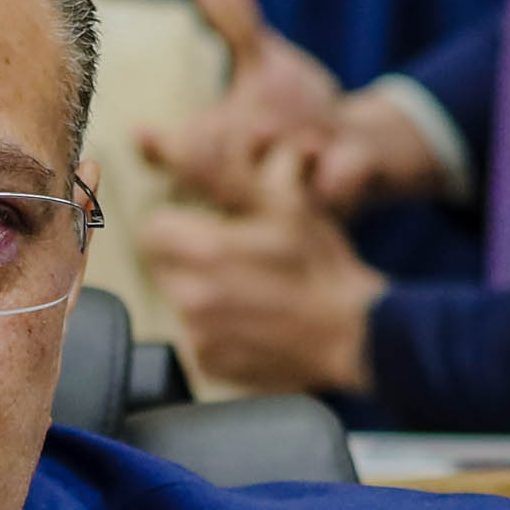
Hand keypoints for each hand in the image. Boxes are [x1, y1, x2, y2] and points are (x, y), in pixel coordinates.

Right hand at [134, 0, 447, 217]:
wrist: (355, 151)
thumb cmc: (292, 110)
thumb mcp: (263, 60)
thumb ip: (233, 21)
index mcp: (207, 151)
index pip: (169, 153)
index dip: (156, 149)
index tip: (143, 134)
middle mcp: (235, 186)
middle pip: (207, 180)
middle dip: (209, 163)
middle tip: (236, 125)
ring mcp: (277, 203)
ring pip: (263, 190)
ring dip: (273, 159)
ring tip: (295, 136)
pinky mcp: (324, 208)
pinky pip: (323, 191)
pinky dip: (328, 169)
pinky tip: (325, 149)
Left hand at [142, 141, 388, 395]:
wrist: (355, 335)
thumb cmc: (322, 267)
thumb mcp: (285, 203)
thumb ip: (232, 175)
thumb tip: (193, 144)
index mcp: (206, 250)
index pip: (154, 230)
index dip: (178, 224)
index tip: (204, 229)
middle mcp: (192, 297)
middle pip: (164, 269)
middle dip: (189, 262)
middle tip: (236, 263)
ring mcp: (199, 337)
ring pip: (181, 304)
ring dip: (204, 297)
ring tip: (252, 296)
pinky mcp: (210, 366)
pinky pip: (197, 340)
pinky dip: (217, 333)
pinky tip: (254, 325)